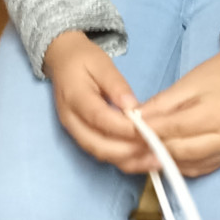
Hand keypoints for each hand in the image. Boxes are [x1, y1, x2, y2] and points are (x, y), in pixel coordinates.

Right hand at [43, 31, 149, 171]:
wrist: (62, 61)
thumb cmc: (83, 59)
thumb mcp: (102, 63)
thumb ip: (117, 85)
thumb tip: (132, 107)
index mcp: (75, 98)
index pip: (100, 119)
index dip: (125, 129)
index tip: (150, 131)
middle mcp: (72, 120)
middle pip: (98, 145)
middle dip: (129, 152)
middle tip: (157, 151)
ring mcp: (74, 131)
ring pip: (100, 154)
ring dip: (127, 160)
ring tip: (155, 160)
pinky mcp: (82, 136)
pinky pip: (101, 152)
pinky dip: (122, 159)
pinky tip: (142, 158)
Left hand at [133, 36, 219, 177]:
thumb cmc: (214, 76)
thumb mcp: (185, 84)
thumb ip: (160, 105)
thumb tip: (134, 121)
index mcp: (216, 114)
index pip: (175, 129)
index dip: (149, 133)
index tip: (128, 132)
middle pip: (180, 152)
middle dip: (152, 149)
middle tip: (130, 145)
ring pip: (186, 165)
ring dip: (163, 160)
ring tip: (143, 151)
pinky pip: (196, 170)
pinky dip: (177, 165)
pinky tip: (165, 155)